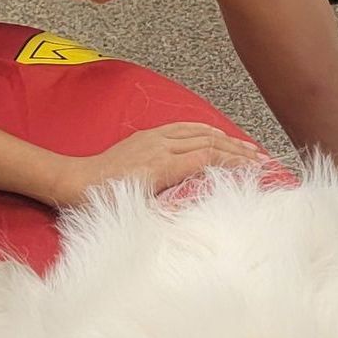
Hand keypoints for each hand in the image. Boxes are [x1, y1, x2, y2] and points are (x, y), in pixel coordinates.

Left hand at [54, 122, 265, 208]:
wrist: (74, 183)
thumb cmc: (103, 201)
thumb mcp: (139, 210)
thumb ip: (171, 206)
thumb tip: (202, 205)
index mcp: (163, 166)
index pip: (210, 159)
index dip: (236, 163)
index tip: (258, 168)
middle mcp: (161, 147)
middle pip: (210, 143)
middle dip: (239, 151)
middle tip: (263, 159)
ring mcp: (154, 138)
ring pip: (199, 132)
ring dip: (226, 139)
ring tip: (248, 147)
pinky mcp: (147, 136)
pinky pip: (182, 127)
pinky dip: (204, 130)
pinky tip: (215, 133)